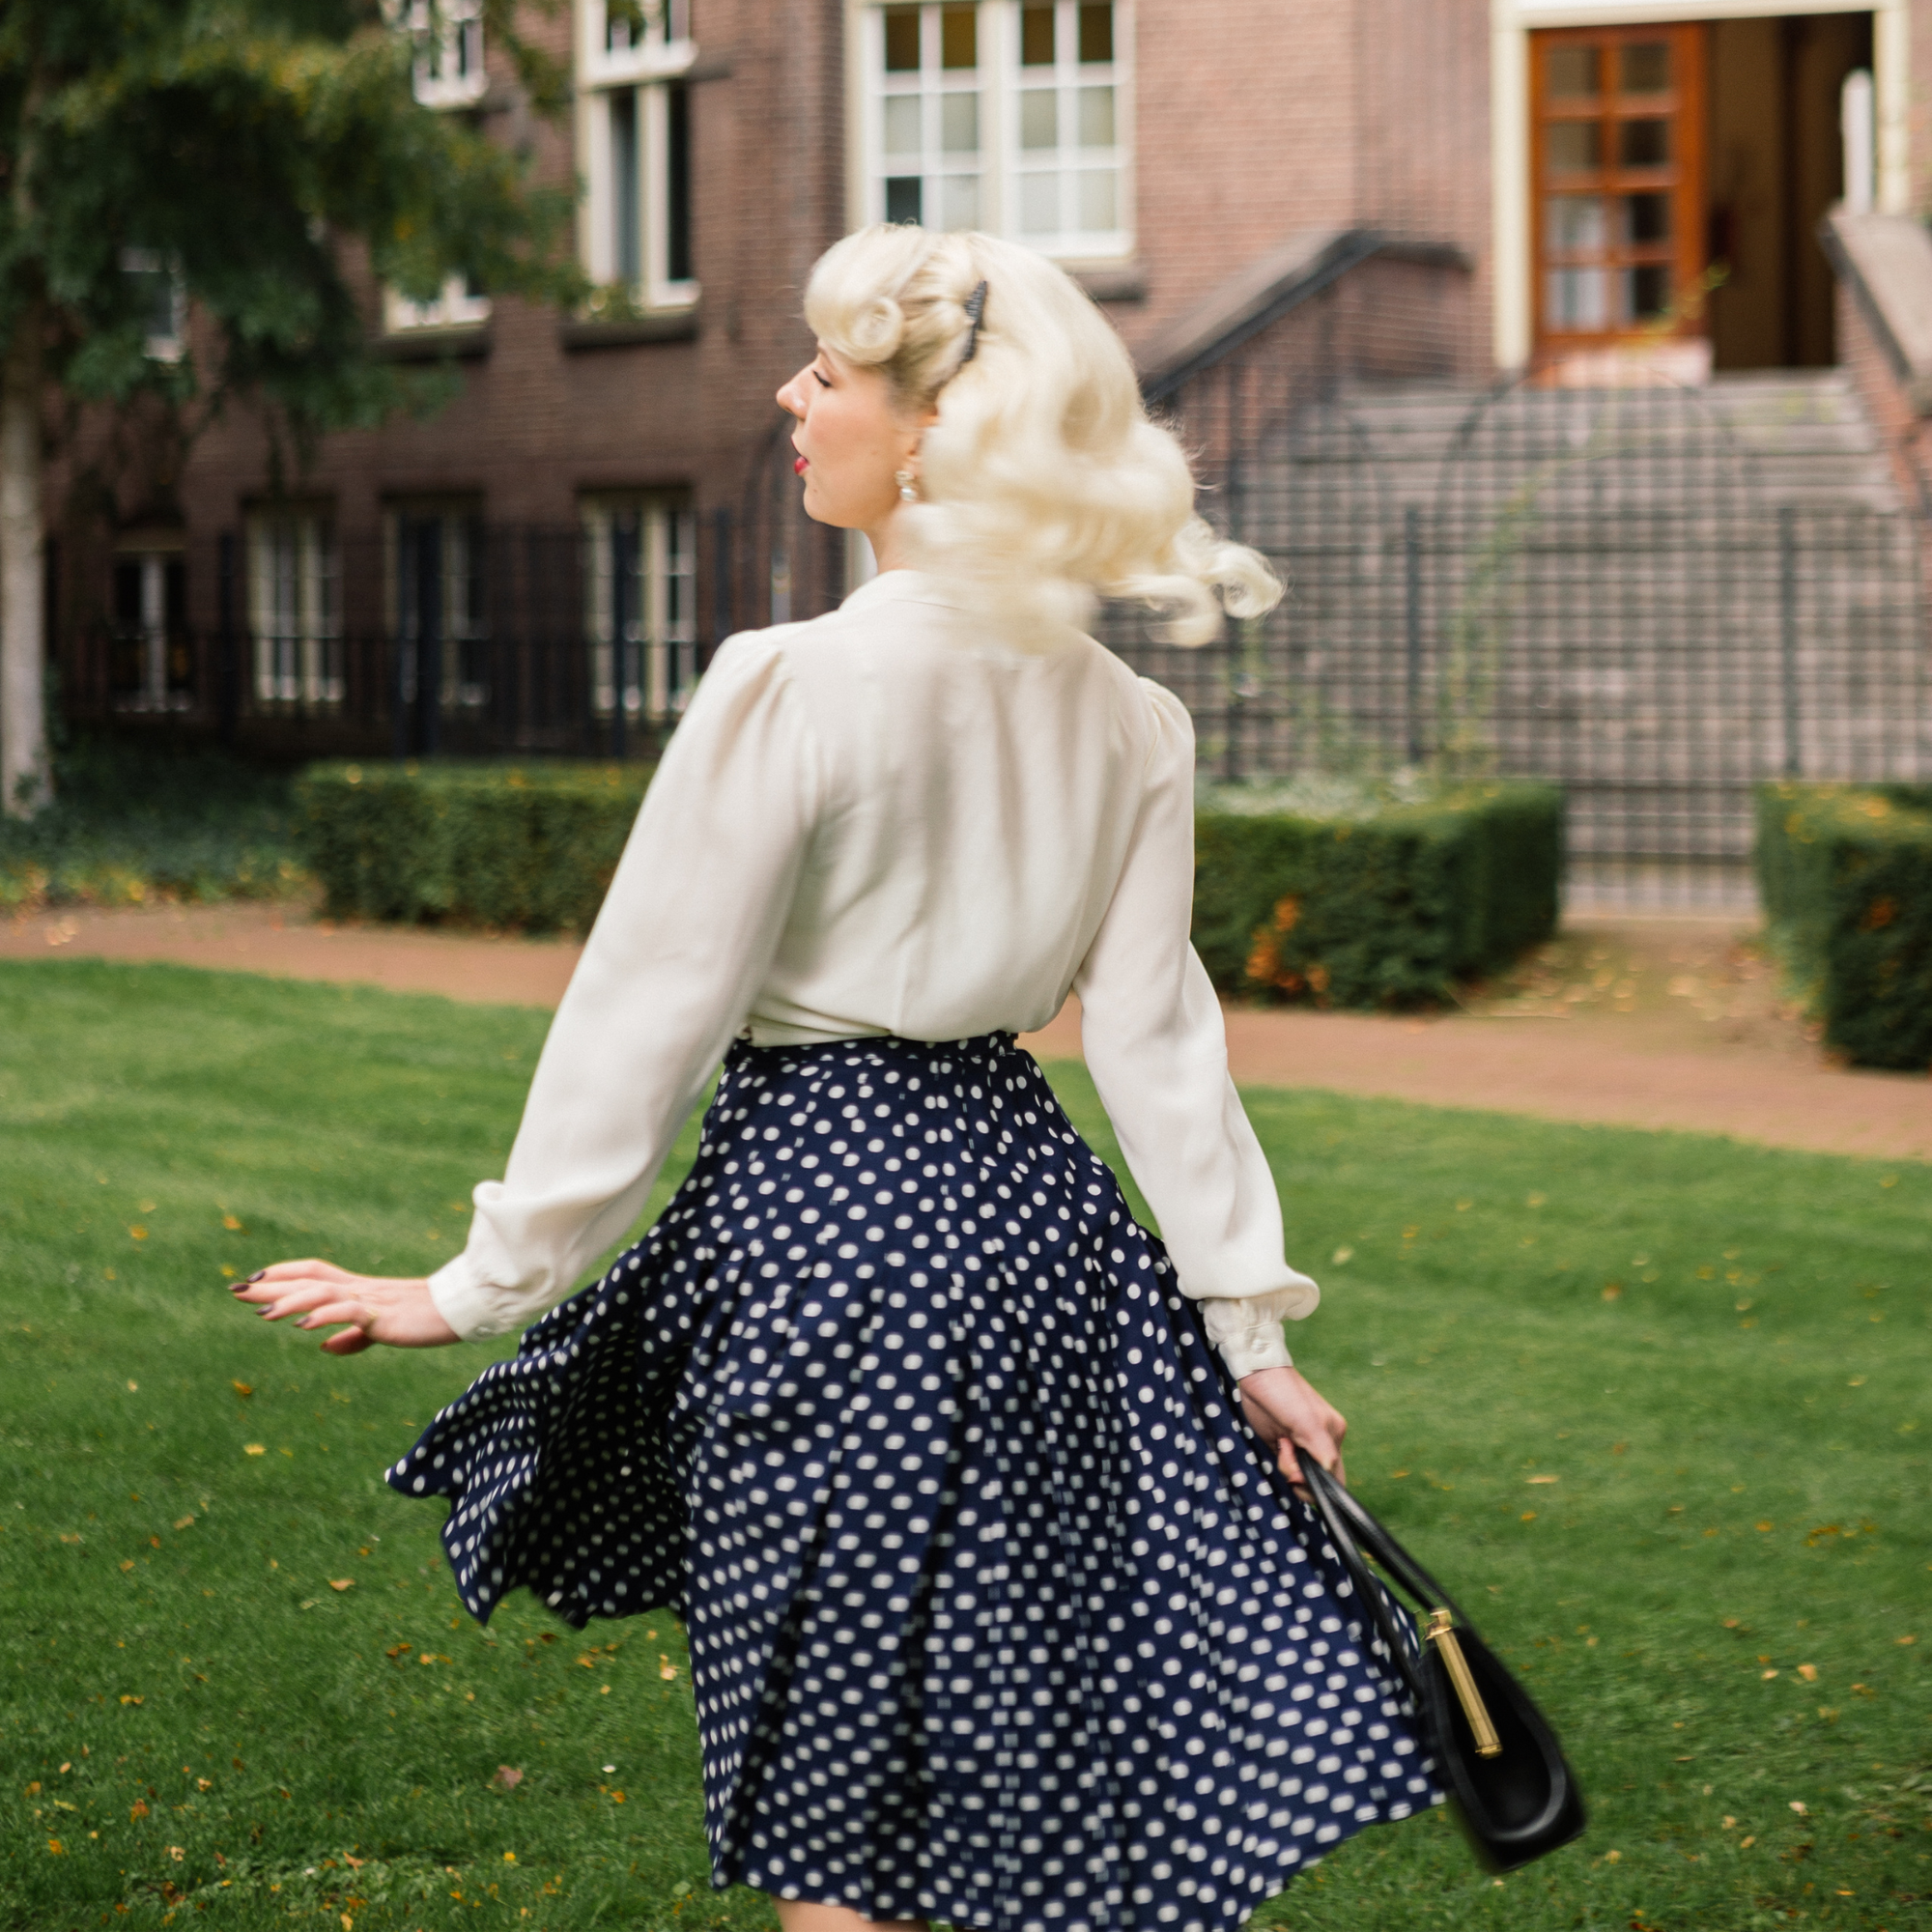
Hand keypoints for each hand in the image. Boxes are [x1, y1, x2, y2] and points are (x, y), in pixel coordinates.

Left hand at [230, 1260, 460, 1355]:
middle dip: (271, 1285)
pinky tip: (303, 1326)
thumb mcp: (382, 1329)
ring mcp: (369, 1300)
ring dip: (289, 1300)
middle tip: (235, 1289)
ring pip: (322, 1292)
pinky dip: (323, 1316)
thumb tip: (325, 1347)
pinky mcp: (383, 1315)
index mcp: (357, 1290)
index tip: (254, 1281)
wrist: (460, 1310)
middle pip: (308, 1280)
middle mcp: (358, 1289)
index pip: (314, 1273)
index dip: (284, 1274)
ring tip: (261, 1311)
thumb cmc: (425, 1318)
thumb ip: (353, 1336)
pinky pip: (348, 1312)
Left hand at [1238, 1365, 1347, 1487]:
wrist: (1257, 1376)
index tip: (1299, 1478)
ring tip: (1281, 1442)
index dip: (1319, 1487)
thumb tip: (1331, 1472)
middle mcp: (1320, 1444)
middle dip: (1299, 1475)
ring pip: (1298, 1475)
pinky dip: (1281, 1463)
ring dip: (1287, 1466)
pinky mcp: (1282, 1444)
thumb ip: (1324, 1451)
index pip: (1335, 1478)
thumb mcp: (1308, 1424)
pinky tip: (1277, 1443)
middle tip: (1286, 1451)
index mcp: (1333, 1438)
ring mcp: (1300, 1445)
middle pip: (1314, 1480)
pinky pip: (1285, 1466)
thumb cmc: (1287, 1395)